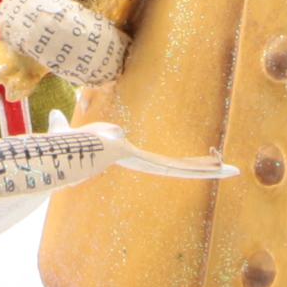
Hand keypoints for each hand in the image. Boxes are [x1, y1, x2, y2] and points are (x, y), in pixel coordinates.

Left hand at [74, 124, 231, 181]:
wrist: (76, 151)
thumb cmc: (70, 144)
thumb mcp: (71, 130)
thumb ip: (61, 125)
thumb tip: (55, 116)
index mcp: (129, 156)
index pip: (155, 161)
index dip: (171, 162)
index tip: (184, 160)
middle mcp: (142, 162)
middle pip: (174, 167)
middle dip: (198, 167)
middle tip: (220, 168)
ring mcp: (149, 166)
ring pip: (182, 169)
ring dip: (208, 170)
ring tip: (231, 170)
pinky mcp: (153, 165)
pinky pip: (180, 168)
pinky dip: (201, 169)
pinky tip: (220, 170)